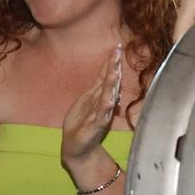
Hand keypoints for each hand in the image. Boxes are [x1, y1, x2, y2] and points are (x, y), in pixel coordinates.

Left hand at [61, 45, 120, 171]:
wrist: (77, 148)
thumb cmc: (82, 125)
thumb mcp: (87, 102)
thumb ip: (99, 89)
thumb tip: (112, 77)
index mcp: (98, 96)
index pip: (105, 76)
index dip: (110, 62)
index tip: (116, 46)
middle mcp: (103, 103)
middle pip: (109, 83)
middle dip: (113, 68)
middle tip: (117, 53)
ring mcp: (100, 114)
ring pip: (108, 96)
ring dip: (112, 85)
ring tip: (115, 72)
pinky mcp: (96, 127)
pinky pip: (102, 115)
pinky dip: (106, 108)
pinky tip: (111, 100)